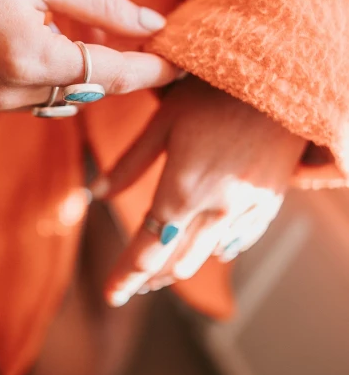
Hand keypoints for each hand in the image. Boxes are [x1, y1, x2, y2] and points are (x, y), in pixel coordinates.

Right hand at [0, 0, 181, 111]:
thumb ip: (104, 5)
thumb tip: (152, 25)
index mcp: (30, 55)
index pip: (110, 74)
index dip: (150, 70)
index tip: (181, 65)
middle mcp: (12, 89)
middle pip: (91, 90)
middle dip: (118, 66)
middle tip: (138, 37)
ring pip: (68, 98)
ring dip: (87, 72)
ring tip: (83, 31)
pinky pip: (41, 99)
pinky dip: (59, 79)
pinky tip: (55, 45)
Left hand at [90, 77, 306, 305]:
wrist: (279, 79)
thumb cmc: (212, 92)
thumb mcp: (163, 121)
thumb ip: (130, 163)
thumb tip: (95, 193)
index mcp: (182, 190)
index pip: (147, 249)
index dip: (126, 275)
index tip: (110, 295)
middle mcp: (216, 209)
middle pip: (177, 261)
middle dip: (150, 276)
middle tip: (131, 284)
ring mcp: (247, 208)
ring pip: (208, 255)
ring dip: (181, 267)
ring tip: (161, 273)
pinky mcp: (270, 200)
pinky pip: (240, 239)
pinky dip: (218, 250)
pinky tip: (210, 253)